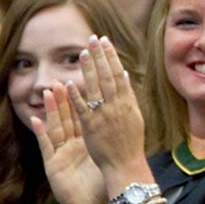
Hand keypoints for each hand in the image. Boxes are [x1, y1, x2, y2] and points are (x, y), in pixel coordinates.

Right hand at [33, 83, 105, 203]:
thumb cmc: (98, 186)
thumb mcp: (105, 160)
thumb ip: (110, 143)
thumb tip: (126, 126)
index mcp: (85, 142)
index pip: (85, 117)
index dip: (84, 101)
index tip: (86, 82)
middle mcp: (71, 145)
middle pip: (68, 118)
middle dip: (66, 99)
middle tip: (63, 79)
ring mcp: (60, 153)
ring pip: (55, 127)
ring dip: (52, 110)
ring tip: (50, 92)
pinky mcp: (52, 164)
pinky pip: (46, 146)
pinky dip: (40, 133)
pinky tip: (35, 120)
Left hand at [66, 35, 144, 171]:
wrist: (125, 164)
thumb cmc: (130, 143)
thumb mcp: (135, 116)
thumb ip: (128, 95)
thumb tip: (125, 74)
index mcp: (127, 102)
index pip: (118, 73)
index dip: (111, 57)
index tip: (105, 42)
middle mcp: (116, 106)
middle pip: (107, 76)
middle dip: (100, 56)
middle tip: (93, 38)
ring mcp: (104, 115)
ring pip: (96, 88)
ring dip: (89, 69)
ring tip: (82, 52)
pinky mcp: (91, 126)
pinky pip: (82, 108)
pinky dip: (76, 95)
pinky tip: (69, 82)